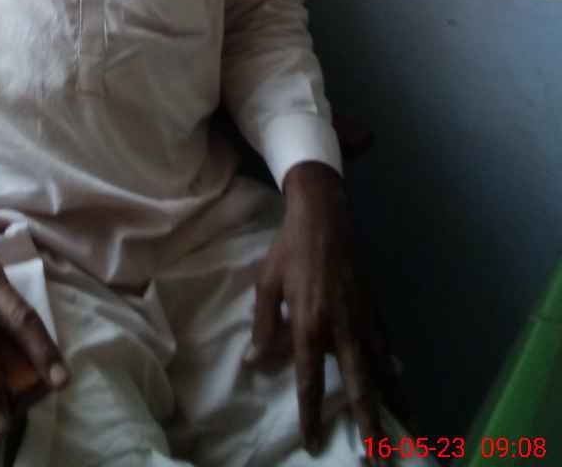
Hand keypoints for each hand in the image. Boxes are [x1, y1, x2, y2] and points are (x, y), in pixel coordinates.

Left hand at [245, 161, 384, 454]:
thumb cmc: (288, 249)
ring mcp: (363, 318)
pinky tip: (400, 381)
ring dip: (391, 400)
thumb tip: (253, 365)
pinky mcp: (374, 305)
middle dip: (368, 422)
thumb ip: (262, 327)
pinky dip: (393, 365)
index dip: (311, 414)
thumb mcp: (266, 285)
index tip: (313, 442)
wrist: (324, 215)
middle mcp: (341, 328)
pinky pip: (385, 343)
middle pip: (358, 385)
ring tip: (404, 429)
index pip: (310, 381)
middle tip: (377, 456)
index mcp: (309, 325)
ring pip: (380, 368)